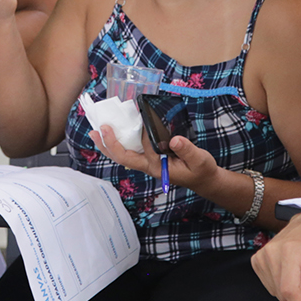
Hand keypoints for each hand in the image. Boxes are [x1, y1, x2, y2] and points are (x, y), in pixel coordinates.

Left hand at [91, 125, 220, 192]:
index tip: (138, 121)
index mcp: (158, 167)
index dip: (138, 138)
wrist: (203, 179)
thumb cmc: (201, 171)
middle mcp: (148, 165)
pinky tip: (114, 132)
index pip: (140, 153)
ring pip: (123, 154)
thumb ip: (187, 150)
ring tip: (97, 131)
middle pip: (122, 157)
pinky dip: (120, 141)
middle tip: (97, 130)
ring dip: (109, 143)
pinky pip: (130, 150)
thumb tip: (175, 139)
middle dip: (108, 144)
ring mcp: (147, 162)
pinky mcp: (150, 157)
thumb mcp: (199, 160)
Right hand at [251, 206, 300, 300]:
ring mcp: (261, 255)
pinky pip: (269, 286)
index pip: (289, 291)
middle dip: (299, 290)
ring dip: (290, 287)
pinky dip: (281, 283)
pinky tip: (288, 269)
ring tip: (298, 269)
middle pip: (283, 294)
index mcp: (290, 252)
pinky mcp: (256, 259)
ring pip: (276, 293)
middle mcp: (271, 252)